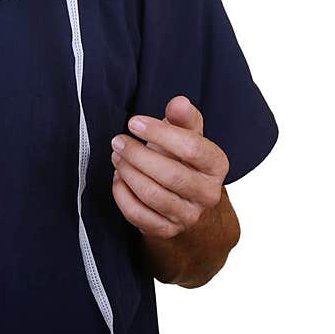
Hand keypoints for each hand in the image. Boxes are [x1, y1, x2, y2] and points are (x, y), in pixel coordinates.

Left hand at [111, 95, 229, 239]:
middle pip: (170, 174)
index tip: (134, 122)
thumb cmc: (182, 157)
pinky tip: (119, 178)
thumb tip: (179, 102)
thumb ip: (183, 117)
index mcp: (217, 165)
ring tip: (117, 156)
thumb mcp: (187, 133)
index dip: (159, 133)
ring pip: (152, 195)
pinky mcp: (167, 231)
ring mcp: (188, 216)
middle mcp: (208, 194)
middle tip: (118, 140)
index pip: (191, 147)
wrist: (184, 198)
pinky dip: (122, 194)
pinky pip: (138, 214)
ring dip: (128, 172)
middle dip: (137, 154)